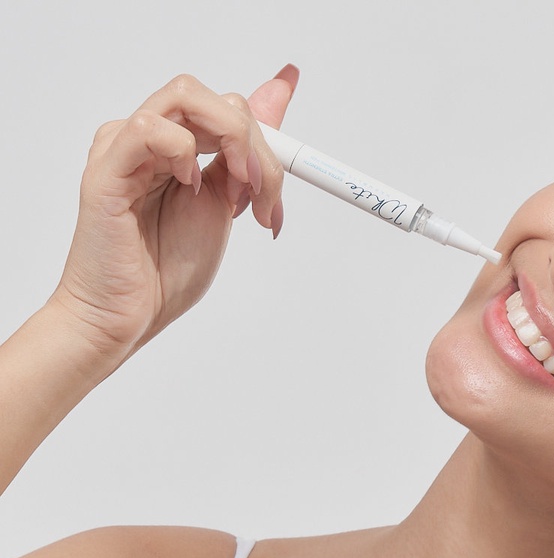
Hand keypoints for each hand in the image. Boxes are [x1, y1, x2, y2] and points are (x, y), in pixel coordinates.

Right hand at [48, 65, 298, 367]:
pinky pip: (150, 129)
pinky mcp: (107, 168)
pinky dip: (184, 152)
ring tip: (235, 199)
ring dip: (232, 144)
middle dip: (256, 148)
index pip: (226, 106)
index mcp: (178, 148)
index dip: (269, 128)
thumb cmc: (167, 270)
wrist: (128, 314)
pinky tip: (190, 188)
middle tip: (262, 199)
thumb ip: (245, 160)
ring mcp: (125, 147)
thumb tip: (279, 101)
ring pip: (187, 96)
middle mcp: (150, 139)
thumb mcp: (225, 207)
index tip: (295, 165)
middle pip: (214, 99)